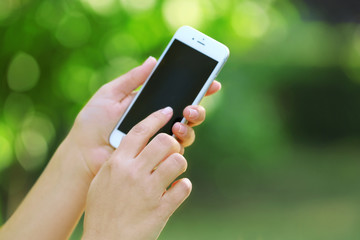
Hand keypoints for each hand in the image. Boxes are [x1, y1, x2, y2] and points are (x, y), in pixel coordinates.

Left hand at [67, 57, 220, 176]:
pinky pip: (177, 150)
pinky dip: (180, 140)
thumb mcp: (111, 93)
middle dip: (197, 108)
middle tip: (191, 106)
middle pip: (188, 114)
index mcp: (150, 105)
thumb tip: (153, 60)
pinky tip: (174, 132)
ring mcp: (159, 140)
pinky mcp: (157, 158)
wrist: (84, 152)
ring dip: (191, 124)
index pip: (178, 95)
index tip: (212, 82)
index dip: (197, 89)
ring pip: (187, 132)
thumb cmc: (93, 123)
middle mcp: (159, 122)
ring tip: (182, 120)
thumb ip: (133, 78)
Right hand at [83, 107, 190, 239]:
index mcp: (117, 163)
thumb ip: (118, 162)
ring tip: (174, 172)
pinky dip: (182, 186)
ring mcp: (148, 191)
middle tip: (171, 152)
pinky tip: (175, 190)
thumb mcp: (102, 181)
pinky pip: (184, 187)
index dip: (156, 118)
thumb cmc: (102, 211)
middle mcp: (133, 173)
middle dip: (173, 143)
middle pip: (164, 141)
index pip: (140, 130)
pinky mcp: (162, 209)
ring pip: (178, 160)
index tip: (168, 112)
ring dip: (179, 164)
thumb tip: (135, 147)